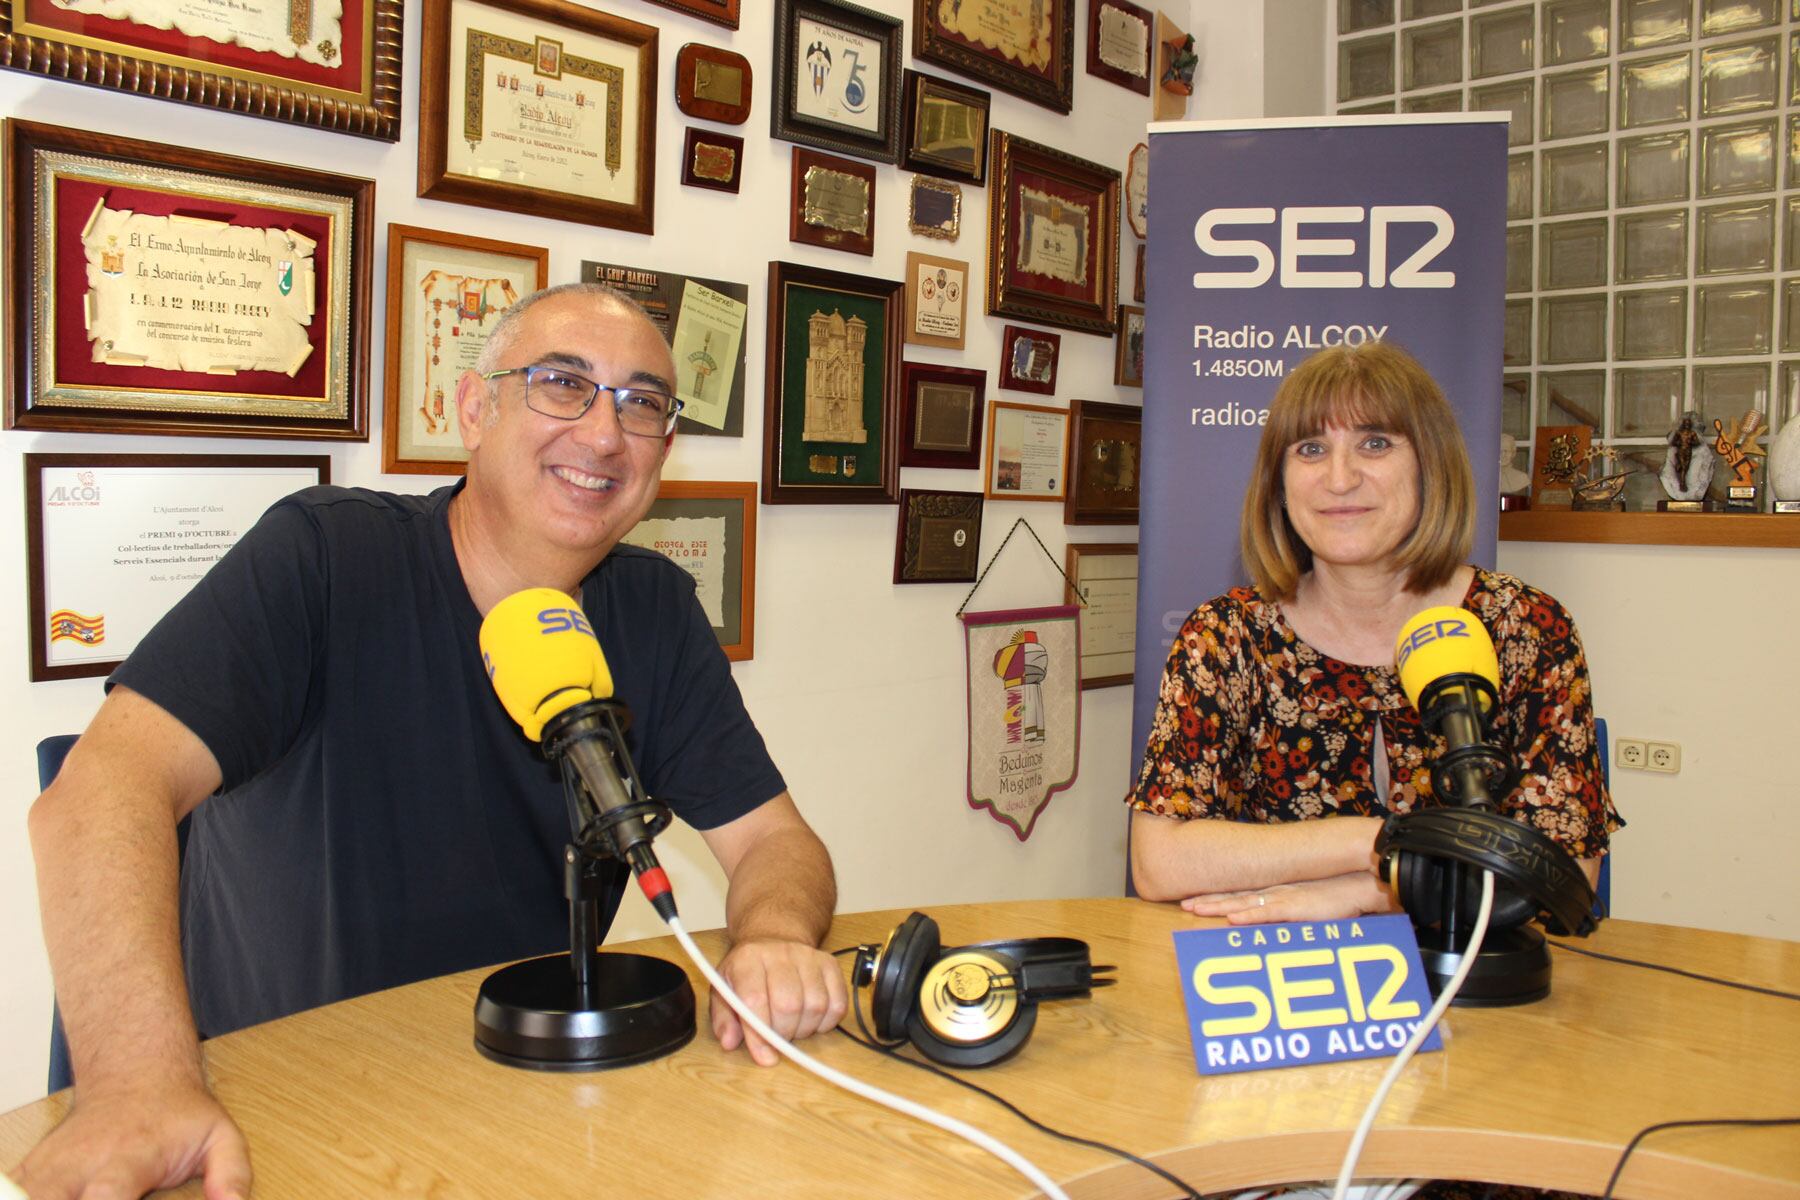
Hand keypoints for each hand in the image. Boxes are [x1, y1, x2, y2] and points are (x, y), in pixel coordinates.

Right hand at [12, 1077, 250, 1199]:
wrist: (136, 1075)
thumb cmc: (180, 1115)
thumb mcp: (219, 1136)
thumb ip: (231, 1174)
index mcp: (130, 1156)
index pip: (107, 1193)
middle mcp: (82, 1163)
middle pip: (49, 1198)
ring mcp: (50, 1168)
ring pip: (24, 1195)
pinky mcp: (32, 1173)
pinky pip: (13, 1192)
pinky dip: (20, 1198)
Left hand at [709, 939, 847, 1066]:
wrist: (774, 940)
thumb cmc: (748, 972)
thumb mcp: (723, 990)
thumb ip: (723, 1019)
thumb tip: (729, 1042)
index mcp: (747, 959)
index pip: (754, 999)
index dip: (759, 1034)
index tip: (764, 1057)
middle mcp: (780, 953)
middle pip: (788, 1005)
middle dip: (783, 1034)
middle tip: (776, 1038)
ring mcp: (809, 957)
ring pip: (815, 1006)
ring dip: (804, 1029)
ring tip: (791, 1026)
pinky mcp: (830, 964)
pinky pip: (837, 1004)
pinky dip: (826, 1022)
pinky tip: (810, 1020)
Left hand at [1179, 871, 1394, 925]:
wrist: (1361, 885)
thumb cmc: (1340, 899)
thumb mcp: (1311, 910)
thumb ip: (1294, 917)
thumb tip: (1281, 927)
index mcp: (1278, 894)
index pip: (1241, 895)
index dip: (1218, 898)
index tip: (1196, 901)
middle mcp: (1276, 893)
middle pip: (1235, 897)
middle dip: (1208, 901)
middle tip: (1184, 904)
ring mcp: (1284, 899)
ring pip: (1243, 903)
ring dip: (1219, 906)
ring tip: (1195, 908)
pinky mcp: (1296, 907)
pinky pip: (1267, 912)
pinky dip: (1249, 914)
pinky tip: (1232, 916)